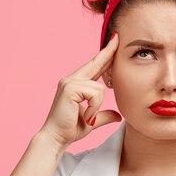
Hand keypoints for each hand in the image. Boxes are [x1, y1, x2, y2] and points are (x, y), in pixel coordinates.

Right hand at [37, 32, 121, 149]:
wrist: (56, 138)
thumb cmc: (70, 129)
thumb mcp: (92, 120)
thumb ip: (104, 115)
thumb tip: (118, 116)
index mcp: (76, 84)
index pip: (95, 66)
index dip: (105, 54)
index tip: (114, 41)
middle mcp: (72, 79)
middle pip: (96, 62)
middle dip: (108, 51)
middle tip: (117, 37)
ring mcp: (70, 82)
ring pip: (99, 87)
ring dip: (97, 105)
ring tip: (88, 116)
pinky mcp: (70, 88)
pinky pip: (95, 94)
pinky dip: (93, 107)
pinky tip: (86, 115)